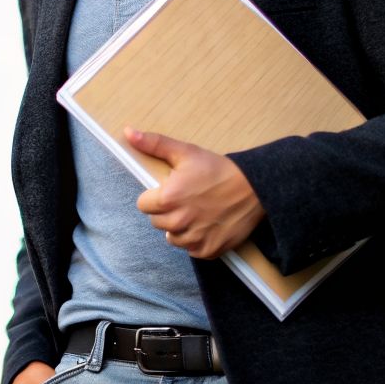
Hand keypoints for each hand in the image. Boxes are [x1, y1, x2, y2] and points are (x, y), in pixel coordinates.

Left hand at [125, 127, 266, 259]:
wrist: (255, 188)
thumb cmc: (218, 169)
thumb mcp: (185, 152)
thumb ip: (154, 144)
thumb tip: (129, 133)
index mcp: (167, 199)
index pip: (143, 205)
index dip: (155, 197)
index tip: (171, 191)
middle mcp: (178, 222)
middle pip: (156, 222)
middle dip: (167, 212)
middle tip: (187, 200)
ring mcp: (194, 238)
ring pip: (172, 238)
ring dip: (180, 228)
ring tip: (198, 212)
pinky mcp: (208, 250)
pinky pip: (191, 250)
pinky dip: (197, 240)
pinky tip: (207, 225)